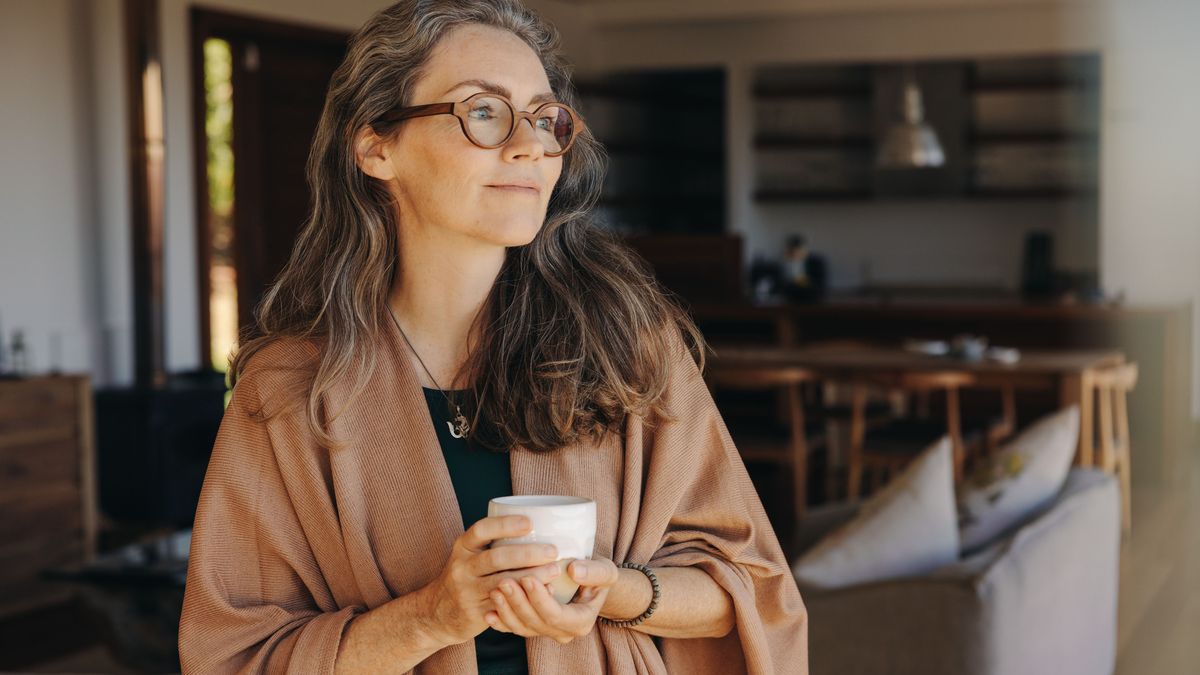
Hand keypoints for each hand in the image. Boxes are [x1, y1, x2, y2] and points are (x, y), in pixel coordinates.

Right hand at [424, 515, 563, 645]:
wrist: (438, 612)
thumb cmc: (467, 575)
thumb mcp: (470, 554)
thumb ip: (495, 542)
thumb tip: (540, 526)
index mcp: (463, 546)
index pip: (482, 530)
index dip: (505, 525)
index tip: (530, 523)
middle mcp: (462, 567)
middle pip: (496, 557)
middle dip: (527, 553)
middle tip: (552, 551)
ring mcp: (468, 591)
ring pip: (503, 582)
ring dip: (532, 577)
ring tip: (554, 571)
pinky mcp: (476, 613)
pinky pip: (504, 605)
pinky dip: (527, 598)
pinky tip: (545, 592)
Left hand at [484, 557, 620, 643]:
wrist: (590, 584)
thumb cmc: (597, 575)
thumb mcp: (605, 571)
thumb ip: (594, 572)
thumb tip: (574, 570)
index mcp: (581, 622)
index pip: (555, 615)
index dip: (539, 599)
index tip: (527, 578)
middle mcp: (562, 632)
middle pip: (535, 623)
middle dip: (518, 603)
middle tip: (504, 581)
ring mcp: (546, 632)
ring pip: (522, 628)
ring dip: (506, 610)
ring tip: (495, 590)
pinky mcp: (532, 627)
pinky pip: (514, 628)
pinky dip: (500, 622)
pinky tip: (488, 611)